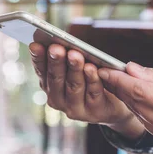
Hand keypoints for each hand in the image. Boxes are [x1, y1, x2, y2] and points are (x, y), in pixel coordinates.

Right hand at [29, 43, 145, 138]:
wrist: (116, 104)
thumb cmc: (91, 80)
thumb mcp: (76, 68)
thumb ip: (66, 58)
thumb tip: (56, 41)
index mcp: (50, 86)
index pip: (42, 70)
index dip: (38, 58)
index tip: (36, 44)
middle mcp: (58, 99)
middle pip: (56, 79)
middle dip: (56, 62)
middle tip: (56, 48)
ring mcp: (75, 108)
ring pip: (73, 86)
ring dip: (74, 70)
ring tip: (75, 55)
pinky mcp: (94, 112)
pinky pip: (93, 93)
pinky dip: (92, 80)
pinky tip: (91, 68)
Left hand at [98, 63, 152, 153]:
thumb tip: (130, 69)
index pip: (138, 92)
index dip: (118, 80)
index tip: (104, 68)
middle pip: (137, 106)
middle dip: (121, 88)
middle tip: (107, 72)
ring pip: (142, 117)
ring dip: (131, 101)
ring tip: (121, 83)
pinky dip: (145, 112)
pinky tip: (141, 99)